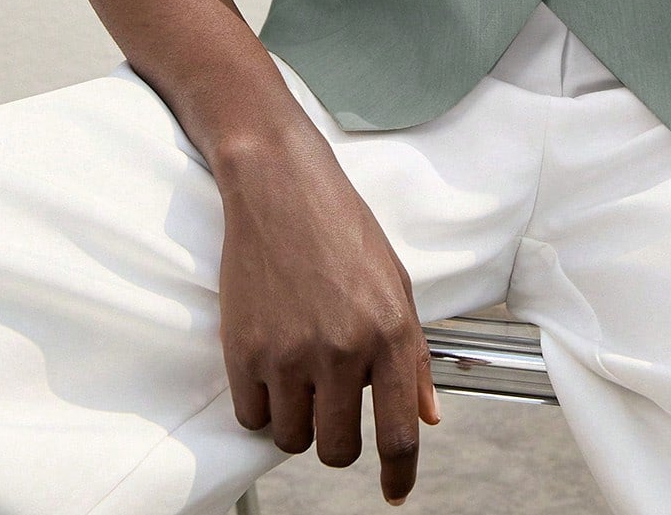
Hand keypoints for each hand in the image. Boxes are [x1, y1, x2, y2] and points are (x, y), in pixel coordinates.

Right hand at [215, 122, 440, 506]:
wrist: (281, 187)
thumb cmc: (344, 229)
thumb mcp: (396, 283)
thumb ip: (414, 356)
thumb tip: (427, 417)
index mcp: (389, 332)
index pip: (397, 433)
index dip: (398, 474)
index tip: (394, 492)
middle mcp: (342, 349)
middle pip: (339, 450)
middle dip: (338, 439)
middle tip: (333, 404)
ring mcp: (290, 352)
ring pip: (292, 439)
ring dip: (298, 421)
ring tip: (300, 375)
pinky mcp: (243, 349)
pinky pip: (252, 417)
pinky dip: (262, 405)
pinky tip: (271, 365)